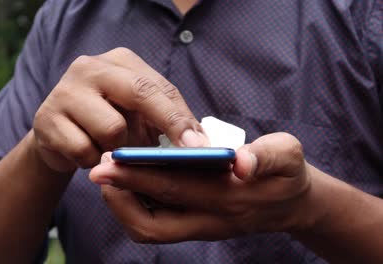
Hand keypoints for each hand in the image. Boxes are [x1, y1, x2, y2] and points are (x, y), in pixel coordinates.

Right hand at [32, 48, 206, 172]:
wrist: (57, 137)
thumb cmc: (106, 123)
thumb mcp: (137, 116)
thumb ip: (164, 120)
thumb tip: (200, 141)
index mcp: (119, 61)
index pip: (158, 86)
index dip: (181, 117)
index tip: (200, 145)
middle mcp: (91, 67)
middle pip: (139, 94)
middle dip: (167, 125)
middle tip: (185, 153)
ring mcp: (65, 90)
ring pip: (112, 129)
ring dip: (119, 150)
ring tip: (112, 151)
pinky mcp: (46, 119)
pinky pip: (85, 150)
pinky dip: (93, 161)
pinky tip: (88, 156)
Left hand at [89, 132, 316, 242]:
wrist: (290, 203)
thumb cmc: (286, 173)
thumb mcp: (288, 155)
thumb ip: (269, 156)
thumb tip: (241, 161)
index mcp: (231, 198)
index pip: (176, 189)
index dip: (140, 176)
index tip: (112, 161)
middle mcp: (210, 220)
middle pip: (154, 215)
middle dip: (121, 191)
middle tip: (96, 168)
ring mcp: (200, 228)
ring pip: (150, 229)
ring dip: (124, 207)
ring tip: (109, 178)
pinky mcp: (195, 227)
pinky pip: (156, 226)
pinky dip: (135, 208)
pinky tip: (129, 184)